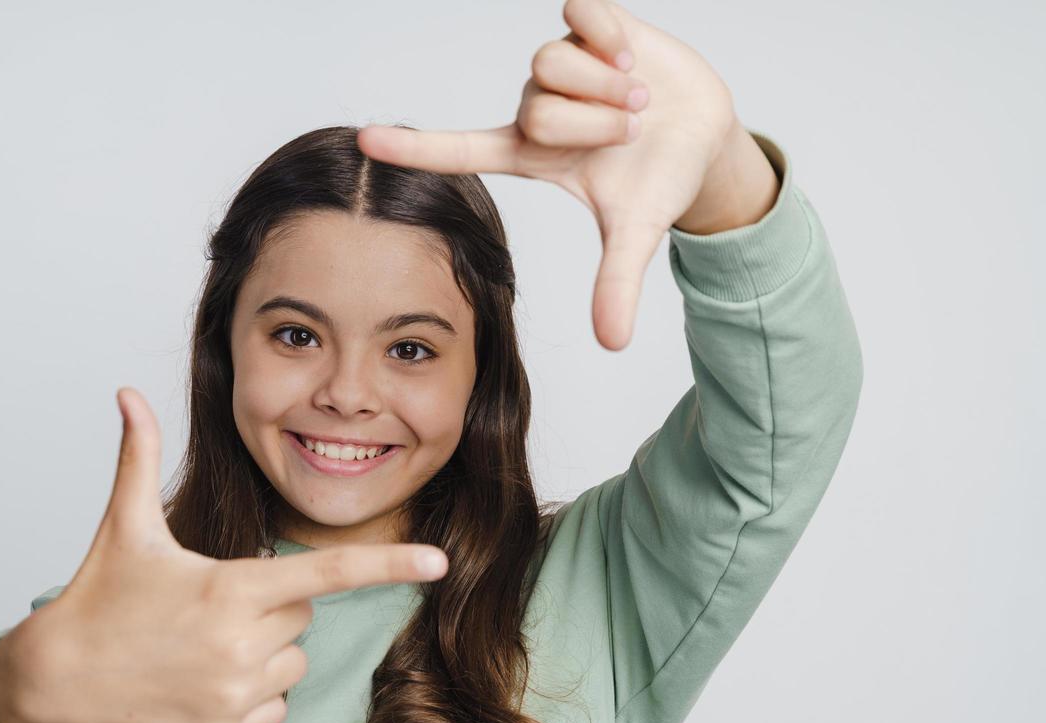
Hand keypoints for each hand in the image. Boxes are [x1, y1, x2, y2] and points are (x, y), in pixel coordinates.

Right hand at [0, 387, 449, 722]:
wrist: (56, 677)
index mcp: (230, 591)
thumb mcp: (125, 525)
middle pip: (302, 614)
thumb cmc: (98, 595)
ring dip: (261, 651)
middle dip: (270, 604)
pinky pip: (274, 707)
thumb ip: (139, 455)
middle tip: (209, 605)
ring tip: (198, 646)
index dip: (388, 565)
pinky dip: (248, 695)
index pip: (325, 576)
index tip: (439, 563)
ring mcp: (235, 698)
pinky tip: (198, 682)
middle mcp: (241, 647)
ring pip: (292, 661)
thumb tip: (128, 392)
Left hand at [356, 0, 739, 350]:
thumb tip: (612, 344)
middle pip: (534, 107)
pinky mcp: (590, 23)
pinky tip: (634, 58)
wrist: (703, 135)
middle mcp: (537, 105)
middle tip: (629, 133)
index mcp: (530, 154)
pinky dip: (611, 37)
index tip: (364, 143)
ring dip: (606, 88)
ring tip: (638, 102)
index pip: (459, 149)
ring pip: (554, 64)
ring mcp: (563, 63)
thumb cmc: (654, 183)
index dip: (414, 148)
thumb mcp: (635, 234)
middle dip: (590, 125)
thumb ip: (616, 284)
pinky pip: (581, 12)